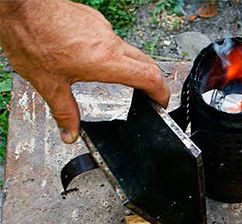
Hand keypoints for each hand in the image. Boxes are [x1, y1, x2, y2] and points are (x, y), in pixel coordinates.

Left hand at [0, 0, 169, 143]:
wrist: (18, 5)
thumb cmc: (30, 37)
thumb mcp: (48, 84)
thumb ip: (64, 112)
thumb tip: (70, 133)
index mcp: (106, 62)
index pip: (150, 77)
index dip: (162, 93)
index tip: (162, 104)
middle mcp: (110, 43)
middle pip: (147, 64)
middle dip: (153, 82)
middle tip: (151, 96)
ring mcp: (103, 28)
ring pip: (129, 50)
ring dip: (130, 67)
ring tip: (118, 79)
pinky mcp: (93, 19)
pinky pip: (111, 39)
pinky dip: (111, 52)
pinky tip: (92, 58)